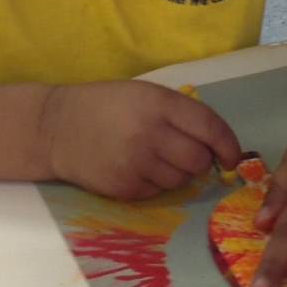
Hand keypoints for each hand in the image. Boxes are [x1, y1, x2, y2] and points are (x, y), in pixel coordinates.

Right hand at [43, 81, 240, 201]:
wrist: (55, 127)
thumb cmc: (106, 106)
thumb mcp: (145, 94)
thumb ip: (180, 114)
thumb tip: (218, 146)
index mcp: (159, 104)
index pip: (210, 128)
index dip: (228, 145)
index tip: (231, 157)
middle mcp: (150, 133)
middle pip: (199, 160)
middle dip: (200, 160)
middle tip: (183, 153)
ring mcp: (137, 163)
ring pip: (181, 180)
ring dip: (177, 172)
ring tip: (153, 157)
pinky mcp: (125, 188)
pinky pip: (159, 192)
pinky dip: (156, 184)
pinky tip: (135, 167)